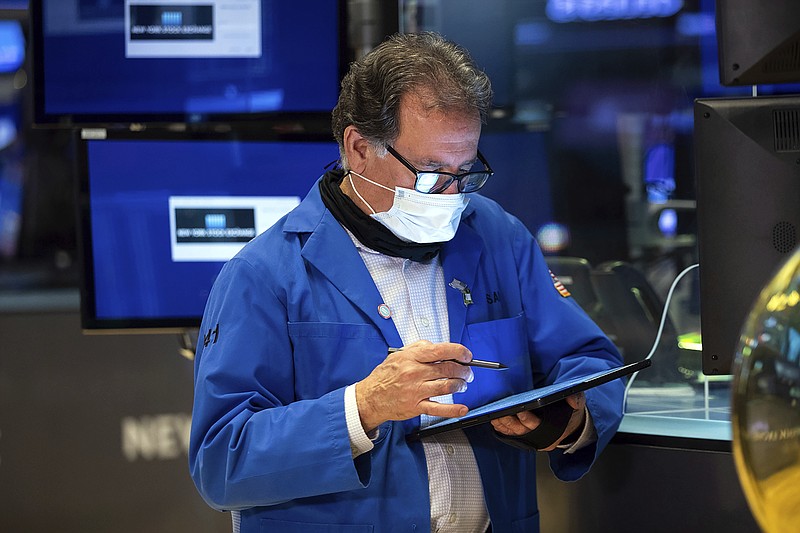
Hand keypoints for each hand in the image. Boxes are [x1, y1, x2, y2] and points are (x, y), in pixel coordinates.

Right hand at [355, 340, 474, 432]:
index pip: (441, 351)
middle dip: (463, 370)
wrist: (371, 397)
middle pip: (448, 369)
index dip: (459, 352)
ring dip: (460, 385)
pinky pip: (438, 408)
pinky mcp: (416, 407)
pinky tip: (462, 408)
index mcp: (412, 357)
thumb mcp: (398, 354)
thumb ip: (418, 347)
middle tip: (467, 372)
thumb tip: (437, 346)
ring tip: (462, 385)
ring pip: (447, 386)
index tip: (466, 355)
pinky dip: (454, 409)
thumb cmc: (385, 376)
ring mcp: (416, 390)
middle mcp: (415, 373)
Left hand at [490, 392, 586, 450]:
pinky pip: (510, 434)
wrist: (571, 424)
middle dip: (510, 421)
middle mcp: (540, 437)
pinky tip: (495, 421)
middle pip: (522, 431)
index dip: (527, 418)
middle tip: (500, 411)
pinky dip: (502, 428)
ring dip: (503, 424)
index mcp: (553, 430)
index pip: (538, 426)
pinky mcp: (524, 436)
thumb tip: (573, 400)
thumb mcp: (578, 404)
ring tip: (495, 415)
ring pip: (514, 433)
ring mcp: (532, 438)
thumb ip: (576, 399)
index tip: (519, 409)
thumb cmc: (571, 413)